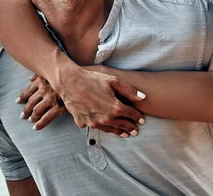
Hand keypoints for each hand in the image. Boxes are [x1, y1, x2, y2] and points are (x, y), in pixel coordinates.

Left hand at [17, 75, 67, 130]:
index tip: (18, 101)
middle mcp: (44, 89)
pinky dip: (40, 124)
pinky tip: (36, 127)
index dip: (22, 97)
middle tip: (23, 116)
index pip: (29, 90)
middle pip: (31, 102)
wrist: (80, 80)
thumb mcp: (52, 71)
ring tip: (30, 120)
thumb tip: (30, 78)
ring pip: (37, 110)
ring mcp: (51, 98)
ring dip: (32, 116)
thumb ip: (40, 75)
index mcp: (42, 81)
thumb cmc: (67, 74)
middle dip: (26, 110)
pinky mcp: (58, 106)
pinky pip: (46, 117)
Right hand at [18, 68, 145, 136]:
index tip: (142, 120)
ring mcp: (93, 122)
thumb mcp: (113, 81)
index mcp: (114, 108)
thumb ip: (129, 91)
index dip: (137, 117)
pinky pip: (94, 127)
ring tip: (124, 134)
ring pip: (109, 129)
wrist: (69, 82)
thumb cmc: (92, 79)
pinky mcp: (82, 123)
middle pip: (121, 125)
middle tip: (135, 131)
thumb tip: (143, 97)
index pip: (130, 114)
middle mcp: (105, 118)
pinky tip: (104, 126)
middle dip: (130, 128)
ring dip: (118, 131)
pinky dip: (101, 126)